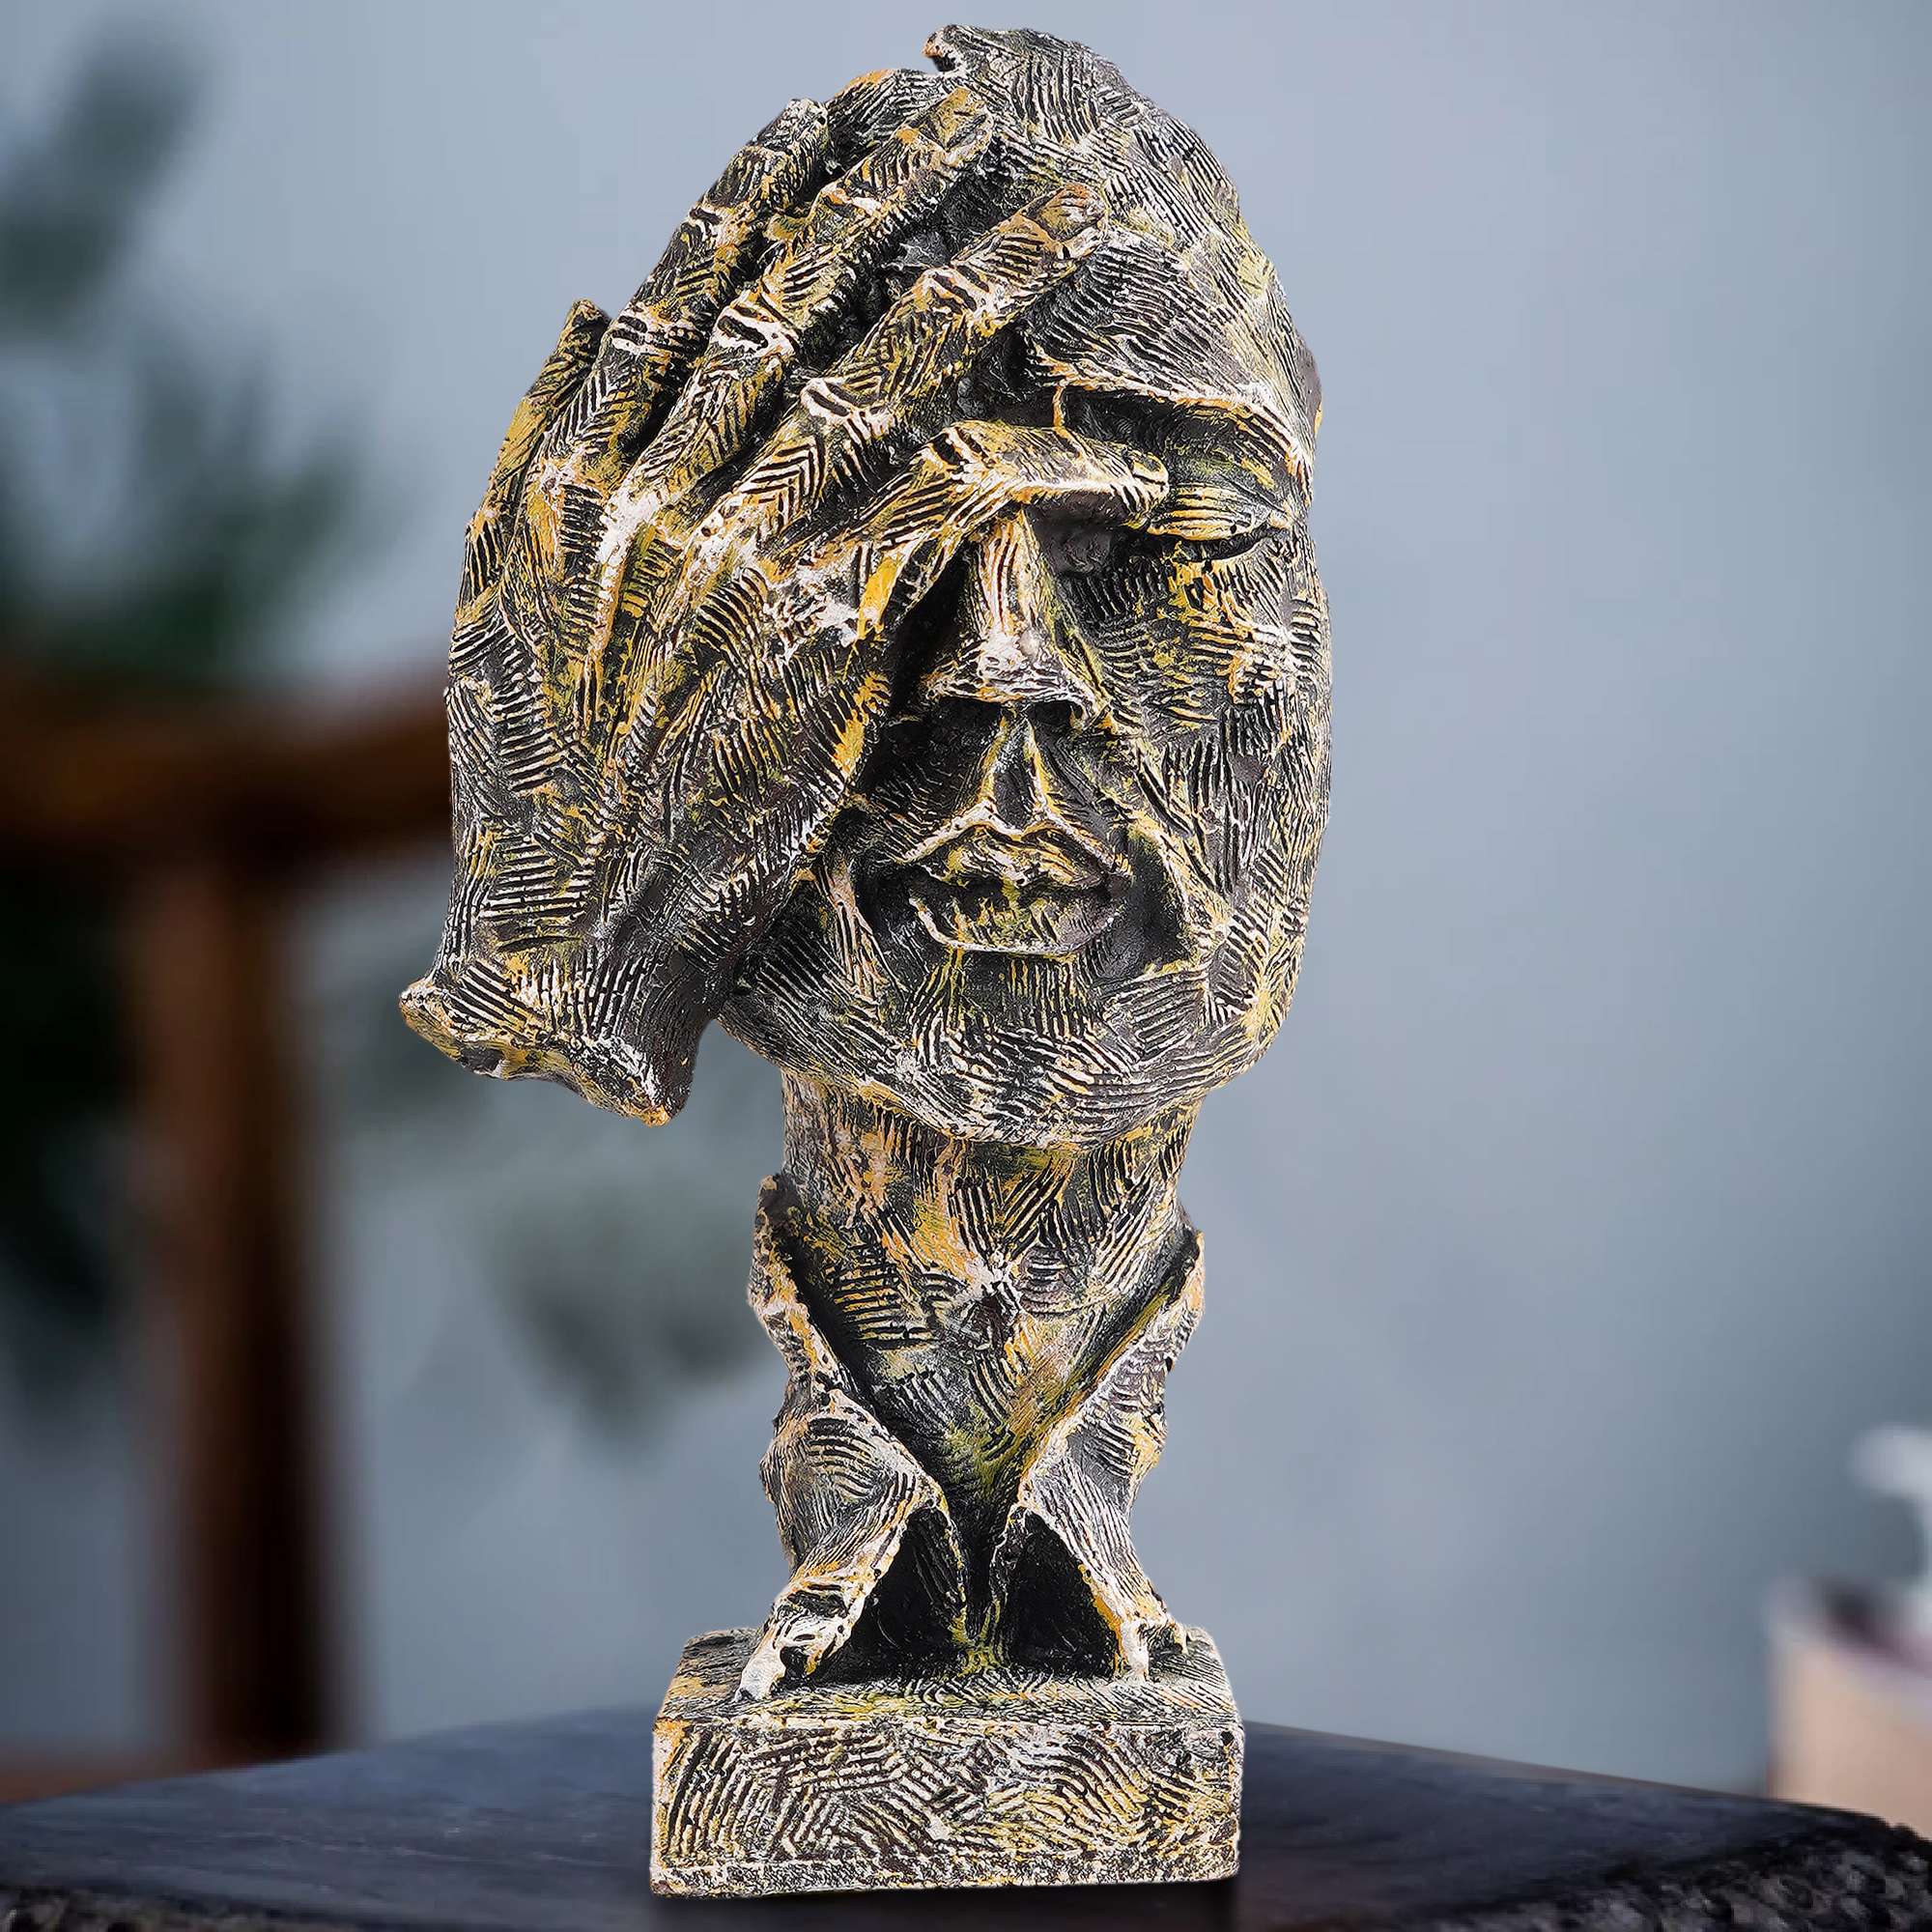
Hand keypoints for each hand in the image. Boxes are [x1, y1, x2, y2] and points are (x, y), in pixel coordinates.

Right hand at [403, 87, 1167, 1120]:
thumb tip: (590, 301)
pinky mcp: (823, 635)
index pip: (686, 293)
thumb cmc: (538, 781)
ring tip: (1067, 214)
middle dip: (892, 193)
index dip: (772, 191)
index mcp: (572, 473)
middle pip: (795, 305)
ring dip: (987, 289)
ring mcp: (741, 558)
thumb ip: (541, 441)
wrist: (568, 932)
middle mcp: (655, 492)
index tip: (839, 115)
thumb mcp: (500, 598)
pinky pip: (943, 508)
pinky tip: (1092, 435)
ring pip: (883, 383)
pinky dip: (1023, 460)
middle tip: (975, 118)